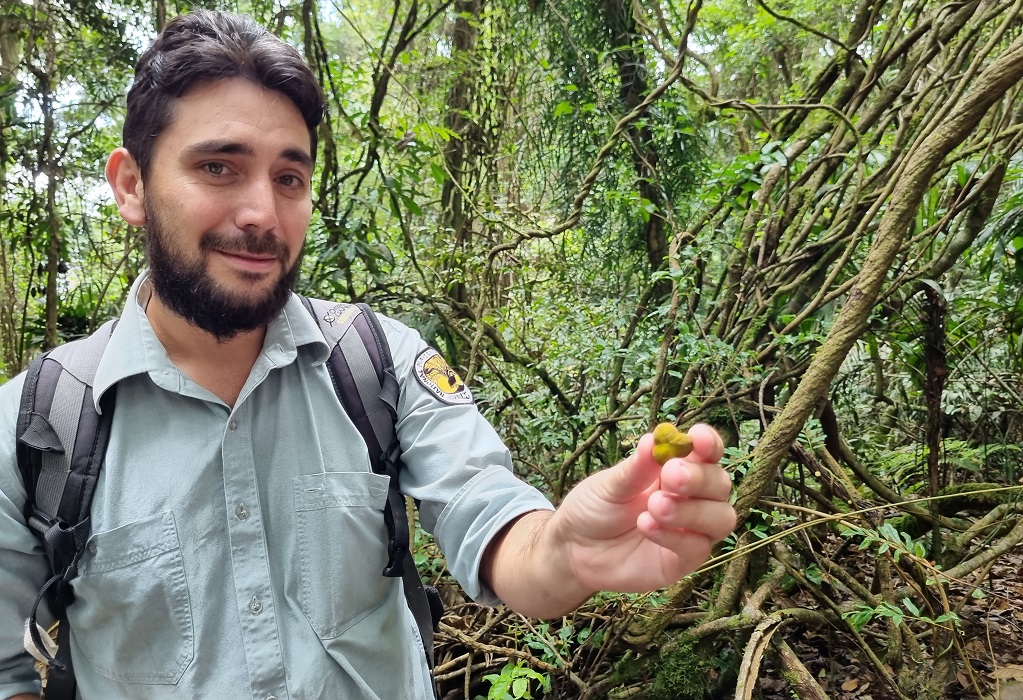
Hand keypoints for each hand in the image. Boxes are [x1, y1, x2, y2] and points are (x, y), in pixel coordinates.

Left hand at [550, 423, 735, 593]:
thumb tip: (654, 439)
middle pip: (720, 483)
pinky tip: (646, 525)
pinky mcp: (683, 561)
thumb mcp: (609, 484)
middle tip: (671, 475)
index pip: (707, 453)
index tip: (698, 438)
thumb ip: (636, 468)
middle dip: (699, 477)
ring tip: (654, 505)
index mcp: (676, 469)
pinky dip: (675, 536)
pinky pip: (697, 548)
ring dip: (692, 510)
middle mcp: (691, 498)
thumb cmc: (595, 507)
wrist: (573, 548)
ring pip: (721, 518)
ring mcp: (691, 530)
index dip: (709, 443)